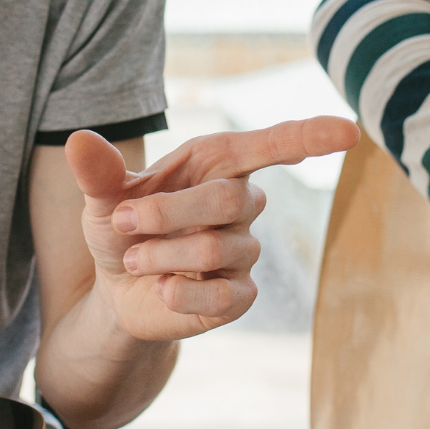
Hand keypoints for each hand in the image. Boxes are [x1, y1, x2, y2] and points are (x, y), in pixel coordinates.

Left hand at [64, 117, 358, 340]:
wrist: (115, 290)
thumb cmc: (120, 229)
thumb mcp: (101, 198)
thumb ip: (98, 173)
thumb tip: (79, 142)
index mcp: (217, 164)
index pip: (274, 145)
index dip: (311, 136)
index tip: (350, 131)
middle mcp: (241, 204)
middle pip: (230, 199)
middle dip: (166, 212)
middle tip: (123, 224)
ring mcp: (245, 252)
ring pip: (216, 248)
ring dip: (160, 253)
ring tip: (134, 259)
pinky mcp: (240, 297)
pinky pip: (224, 295)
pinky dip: (181, 292)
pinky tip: (162, 290)